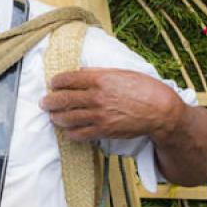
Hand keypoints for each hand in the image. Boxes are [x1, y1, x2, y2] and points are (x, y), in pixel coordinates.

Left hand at [40, 68, 182, 142]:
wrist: (161, 110)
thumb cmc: (144, 88)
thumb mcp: (122, 73)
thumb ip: (100, 73)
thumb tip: (82, 73)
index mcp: (100, 78)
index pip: (68, 79)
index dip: (56, 82)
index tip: (53, 83)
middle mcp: (96, 96)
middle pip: (63, 99)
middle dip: (50, 101)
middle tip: (45, 102)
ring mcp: (98, 115)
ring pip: (67, 117)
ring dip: (57, 117)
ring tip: (54, 116)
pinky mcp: (103, 130)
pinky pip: (79, 133)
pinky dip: (70, 132)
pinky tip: (68, 130)